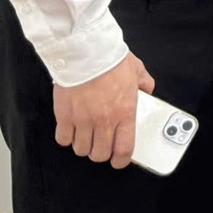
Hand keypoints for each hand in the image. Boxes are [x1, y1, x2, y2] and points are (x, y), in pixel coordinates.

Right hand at [52, 51, 153, 168]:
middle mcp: (104, 121)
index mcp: (125, 112)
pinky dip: (67, 138)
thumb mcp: (137, 70)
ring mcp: (83, 120)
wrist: (86, 51)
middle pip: (99, 154)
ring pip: (81, 149)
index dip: (121, 161)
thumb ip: (145, 83)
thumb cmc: (111, 60)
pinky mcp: (64, 116)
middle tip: (101, 145)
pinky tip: (71, 129)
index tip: (119, 160)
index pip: (124, 149)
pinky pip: (63, 139)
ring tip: (86, 136)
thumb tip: (148, 90)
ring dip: (84, 146)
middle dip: (101, 153)